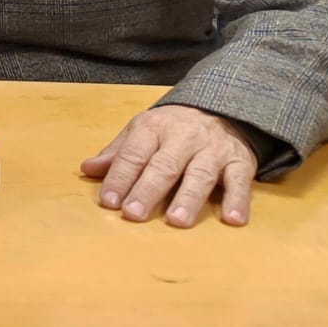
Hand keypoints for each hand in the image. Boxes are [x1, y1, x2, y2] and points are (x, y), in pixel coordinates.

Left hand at [81, 104, 257, 226]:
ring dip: (188, 198)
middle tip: (133, 214)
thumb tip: (87, 169)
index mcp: (153, 128)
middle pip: (163, 166)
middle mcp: (183, 137)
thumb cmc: (173, 127)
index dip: (120, 178)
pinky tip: (233, 220)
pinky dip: (238, 200)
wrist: (222, 106)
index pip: (133, 155)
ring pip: (200, 175)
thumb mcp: (142, 131)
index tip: (109, 202)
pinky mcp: (240, 161)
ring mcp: (213, 150)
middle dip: (147, 190)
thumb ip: (117, 153)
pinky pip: (240, 181)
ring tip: (177, 221)